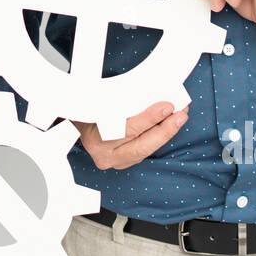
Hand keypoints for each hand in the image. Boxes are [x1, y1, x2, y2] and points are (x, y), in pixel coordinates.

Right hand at [72, 101, 188, 169]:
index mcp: (95, 138)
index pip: (128, 129)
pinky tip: (169, 125)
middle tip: (180, 114)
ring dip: (165, 134)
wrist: (74, 123)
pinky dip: (158, 138)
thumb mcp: (98, 102)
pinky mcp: (123, 162)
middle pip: (141, 146)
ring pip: (145, 151)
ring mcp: (114, 161)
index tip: (166, 106)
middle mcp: (104, 154)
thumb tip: (149, 92)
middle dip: (165, 130)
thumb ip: (119, 101)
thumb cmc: (86, 111)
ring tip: (180, 117)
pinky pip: (144, 151)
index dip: (150, 118)